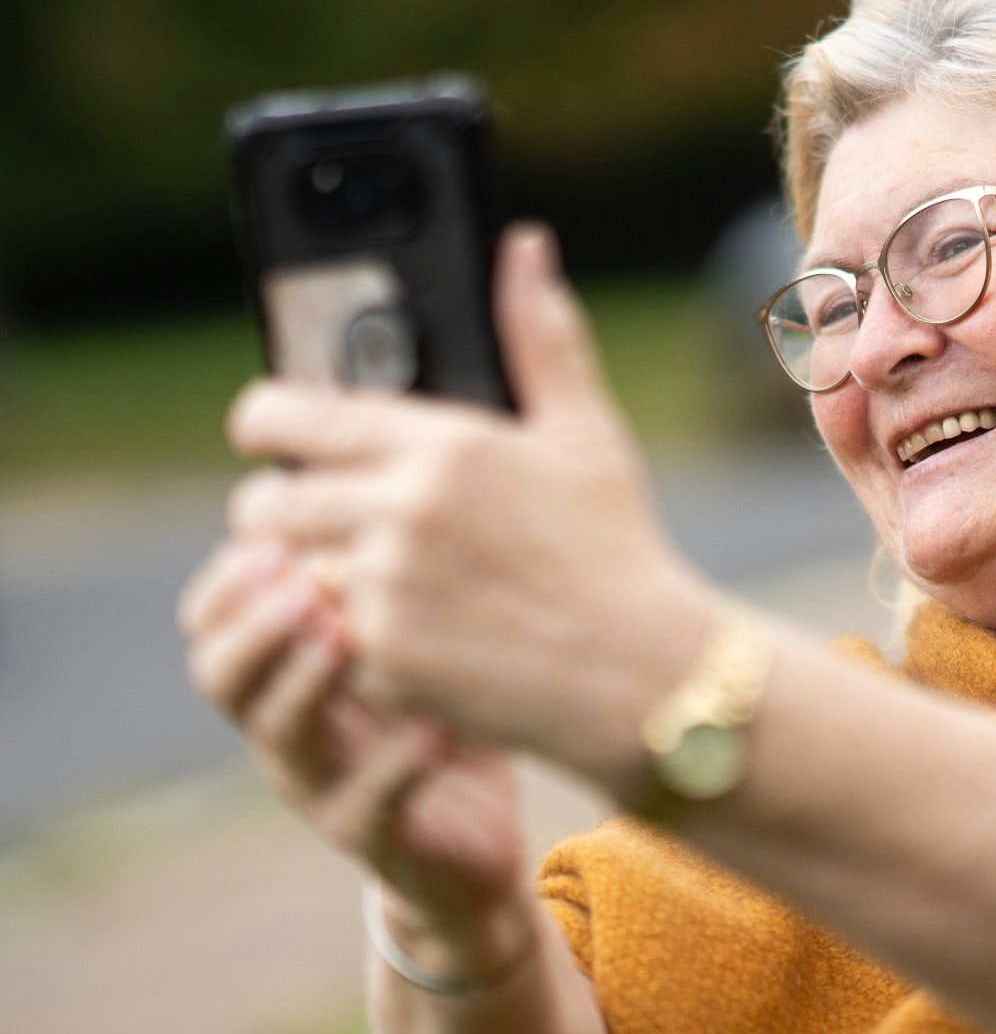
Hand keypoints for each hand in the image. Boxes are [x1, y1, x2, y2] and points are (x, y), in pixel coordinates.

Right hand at [177, 540, 532, 976]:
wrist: (475, 843)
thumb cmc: (445, 715)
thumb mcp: (418, 635)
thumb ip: (394, 566)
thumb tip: (393, 454)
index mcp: (287, 670)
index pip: (217, 617)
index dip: (232, 576)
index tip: (270, 526)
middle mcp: (289, 727)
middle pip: (223, 674)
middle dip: (253, 622)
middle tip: (296, 578)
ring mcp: (321, 786)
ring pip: (282, 736)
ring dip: (308, 680)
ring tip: (346, 635)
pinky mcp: (372, 839)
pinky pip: (364, 804)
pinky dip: (396, 763)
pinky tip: (434, 728)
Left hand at [221, 224, 711, 796]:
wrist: (644, 674)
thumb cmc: (616, 548)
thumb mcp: (586, 435)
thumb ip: (540, 337)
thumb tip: (526, 246)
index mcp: (443, 445)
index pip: (283, 415)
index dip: (263, 423)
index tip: (271, 433)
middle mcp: (401, 512)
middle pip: (262, 504)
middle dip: (283, 513)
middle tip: (329, 521)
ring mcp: (386, 591)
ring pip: (292, 577)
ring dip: (321, 579)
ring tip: (385, 582)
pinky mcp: (382, 660)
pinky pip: (328, 641)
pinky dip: (360, 643)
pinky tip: (421, 638)